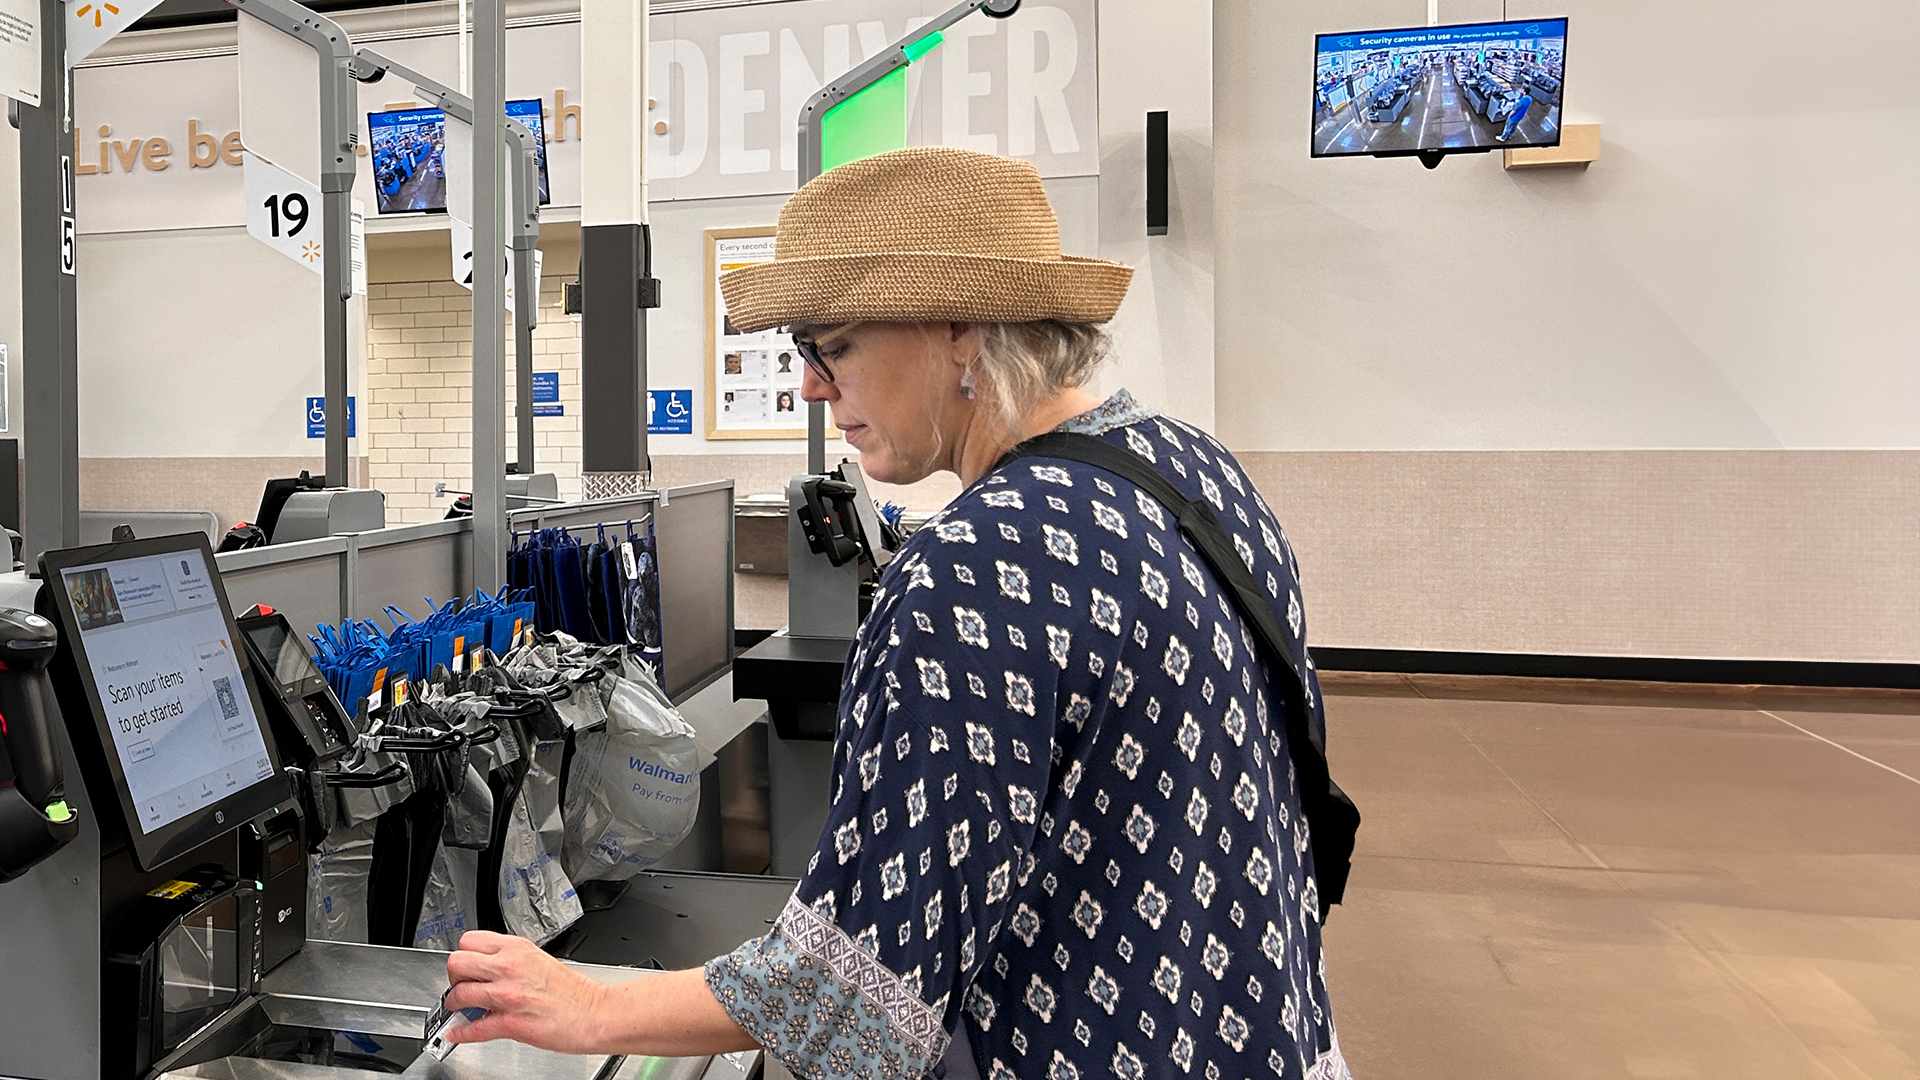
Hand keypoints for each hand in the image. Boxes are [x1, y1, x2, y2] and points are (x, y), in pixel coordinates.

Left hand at [443, 931, 610, 1052]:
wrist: (596, 1013)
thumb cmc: (575, 992)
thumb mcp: (539, 960)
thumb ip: (512, 962)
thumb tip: (489, 971)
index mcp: (518, 949)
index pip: (469, 941)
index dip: (464, 956)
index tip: (466, 967)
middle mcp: (510, 967)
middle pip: (457, 963)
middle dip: (455, 977)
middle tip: (462, 986)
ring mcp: (508, 995)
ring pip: (459, 994)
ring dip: (455, 1005)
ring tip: (460, 1010)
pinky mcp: (511, 1023)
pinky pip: (473, 1028)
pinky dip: (461, 1033)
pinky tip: (457, 1033)